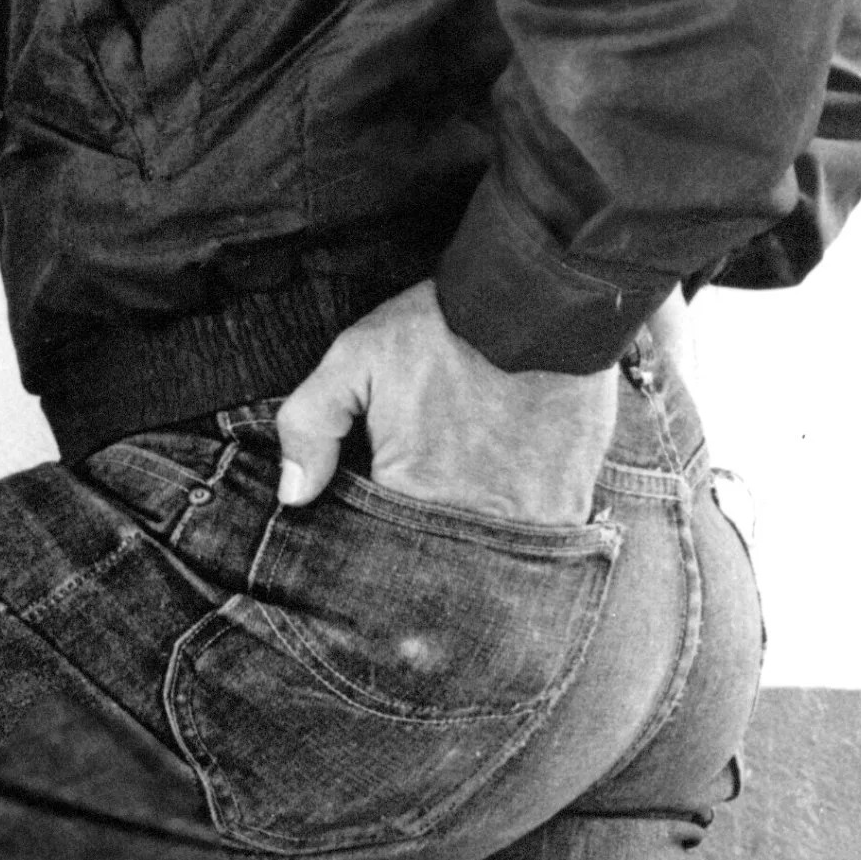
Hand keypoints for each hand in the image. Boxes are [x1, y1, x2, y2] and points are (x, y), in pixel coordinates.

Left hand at [273, 279, 619, 525]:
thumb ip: (311, 424)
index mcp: (410, 493)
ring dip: (477, 540)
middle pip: (437, 559)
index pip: (381, 548)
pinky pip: (540, 544)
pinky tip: (512, 492)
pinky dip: (523, 528)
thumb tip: (293, 496)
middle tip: (435, 491)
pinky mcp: (567, 507)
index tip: (389, 503)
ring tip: (473, 495)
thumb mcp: (355, 357)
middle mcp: (467, 520)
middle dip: (428, 544)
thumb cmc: (441, 328)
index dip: (382, 529)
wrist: (537, 300)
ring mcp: (524, 521)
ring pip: (488, 558)